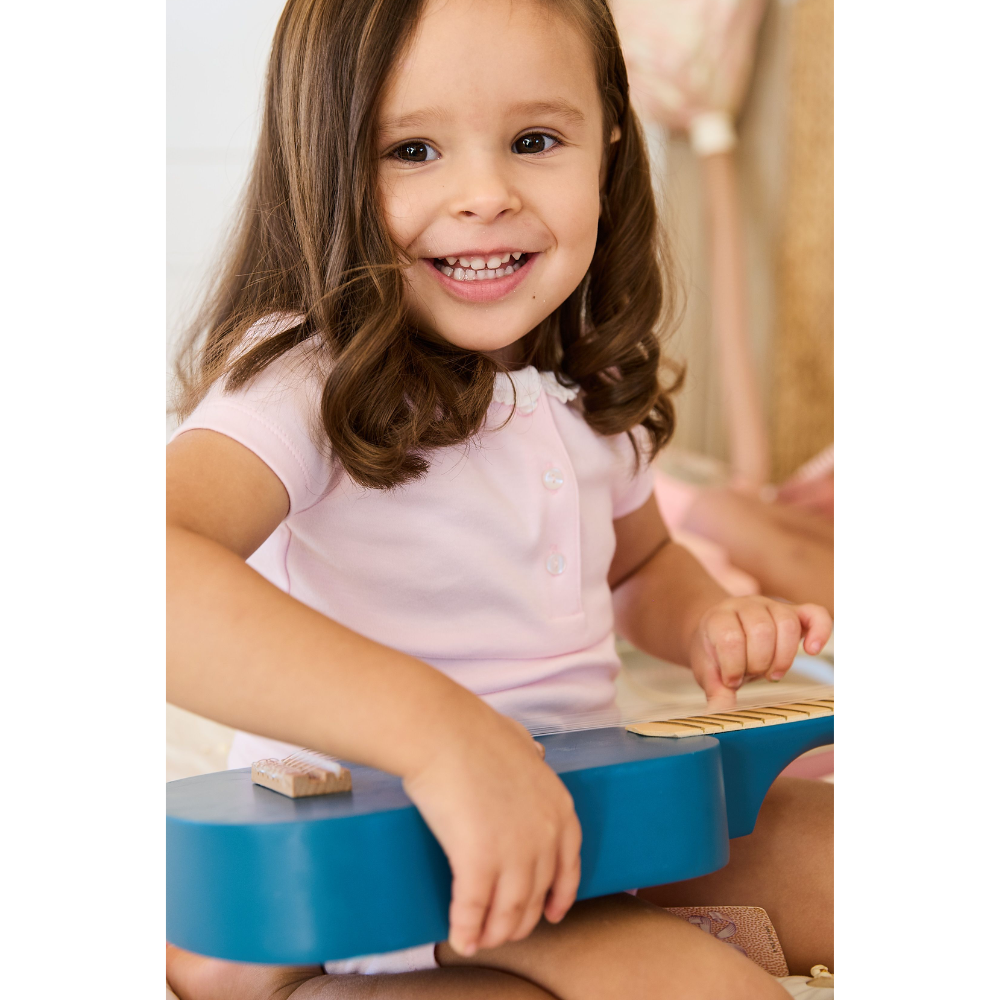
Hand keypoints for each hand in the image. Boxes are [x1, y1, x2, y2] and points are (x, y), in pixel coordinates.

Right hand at [402, 709, 580, 957]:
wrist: (443, 732)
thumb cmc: (473, 730)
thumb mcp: (519, 739)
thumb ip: (530, 753)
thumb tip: (535, 754)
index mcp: (559, 807)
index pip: (568, 866)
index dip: (560, 895)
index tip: (552, 915)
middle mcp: (545, 835)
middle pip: (537, 894)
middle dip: (520, 920)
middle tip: (503, 932)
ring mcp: (515, 851)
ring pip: (509, 910)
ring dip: (494, 932)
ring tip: (479, 941)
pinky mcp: (479, 862)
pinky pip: (473, 909)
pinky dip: (466, 929)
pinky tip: (459, 940)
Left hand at [688, 595, 831, 709]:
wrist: (720, 629)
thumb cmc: (716, 651)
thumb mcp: (708, 669)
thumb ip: (716, 689)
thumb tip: (719, 714)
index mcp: (720, 617)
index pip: (731, 638)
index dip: (733, 666)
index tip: (731, 680)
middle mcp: (747, 606)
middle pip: (762, 630)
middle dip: (758, 663)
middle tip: (752, 674)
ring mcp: (772, 606)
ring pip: (787, 624)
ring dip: (782, 657)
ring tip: (772, 673)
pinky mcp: (794, 612)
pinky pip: (815, 614)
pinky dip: (820, 631)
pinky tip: (812, 650)